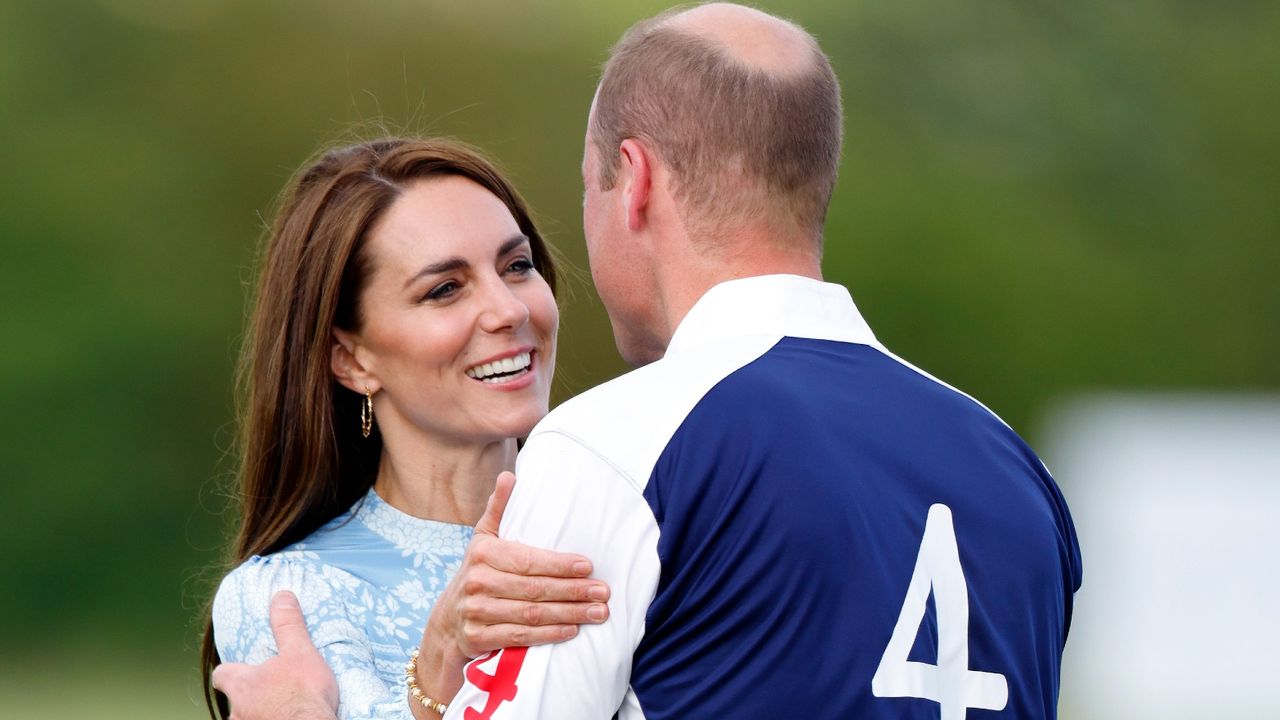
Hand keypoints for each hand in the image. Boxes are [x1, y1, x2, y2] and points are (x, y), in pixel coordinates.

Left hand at [211, 591, 338, 719]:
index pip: (222, 674)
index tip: (236, 670)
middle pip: (233, 701)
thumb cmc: (302, 695)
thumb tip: (281, 596)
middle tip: (268, 693)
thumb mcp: (300, 652)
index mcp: (244, 684)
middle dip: (247, 697)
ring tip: (278, 711)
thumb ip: (288, 626)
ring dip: (258, 714)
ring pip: (245, 719)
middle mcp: (238, 710)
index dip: (229, 671)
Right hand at [414, 471, 610, 703]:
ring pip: (532, 614)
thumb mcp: (483, 538)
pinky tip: (572, 630)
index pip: (528, 560)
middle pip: (535, 589)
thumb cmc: (478, 572)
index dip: (560, 564)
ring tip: (598, 612)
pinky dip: (548, 635)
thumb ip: (499, 508)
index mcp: (483, 554)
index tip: (588, 566)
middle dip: (574, 591)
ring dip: (569, 614)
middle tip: (604, 592)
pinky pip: (520, 637)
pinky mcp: (479, 638)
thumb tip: (509, 476)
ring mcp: (477, 612)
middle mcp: (478, 582)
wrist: (447, 621)